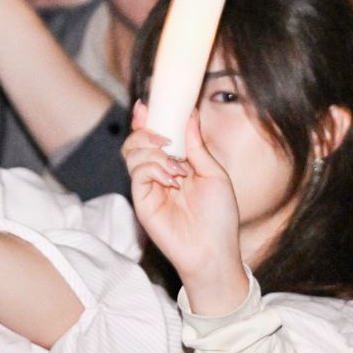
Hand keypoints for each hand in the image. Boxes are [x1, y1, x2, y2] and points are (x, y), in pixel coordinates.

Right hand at [124, 102, 247, 314]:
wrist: (213, 250)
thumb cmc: (219, 216)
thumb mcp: (214, 173)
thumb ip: (198, 146)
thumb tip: (191, 114)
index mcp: (178, 164)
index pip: (157, 136)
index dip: (150, 118)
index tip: (149, 102)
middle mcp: (160, 173)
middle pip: (138, 140)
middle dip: (148, 131)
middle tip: (165, 138)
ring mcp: (148, 186)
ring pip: (133, 153)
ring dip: (154, 152)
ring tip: (176, 167)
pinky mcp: (142, 201)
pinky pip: (137, 172)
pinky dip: (152, 168)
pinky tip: (171, 178)